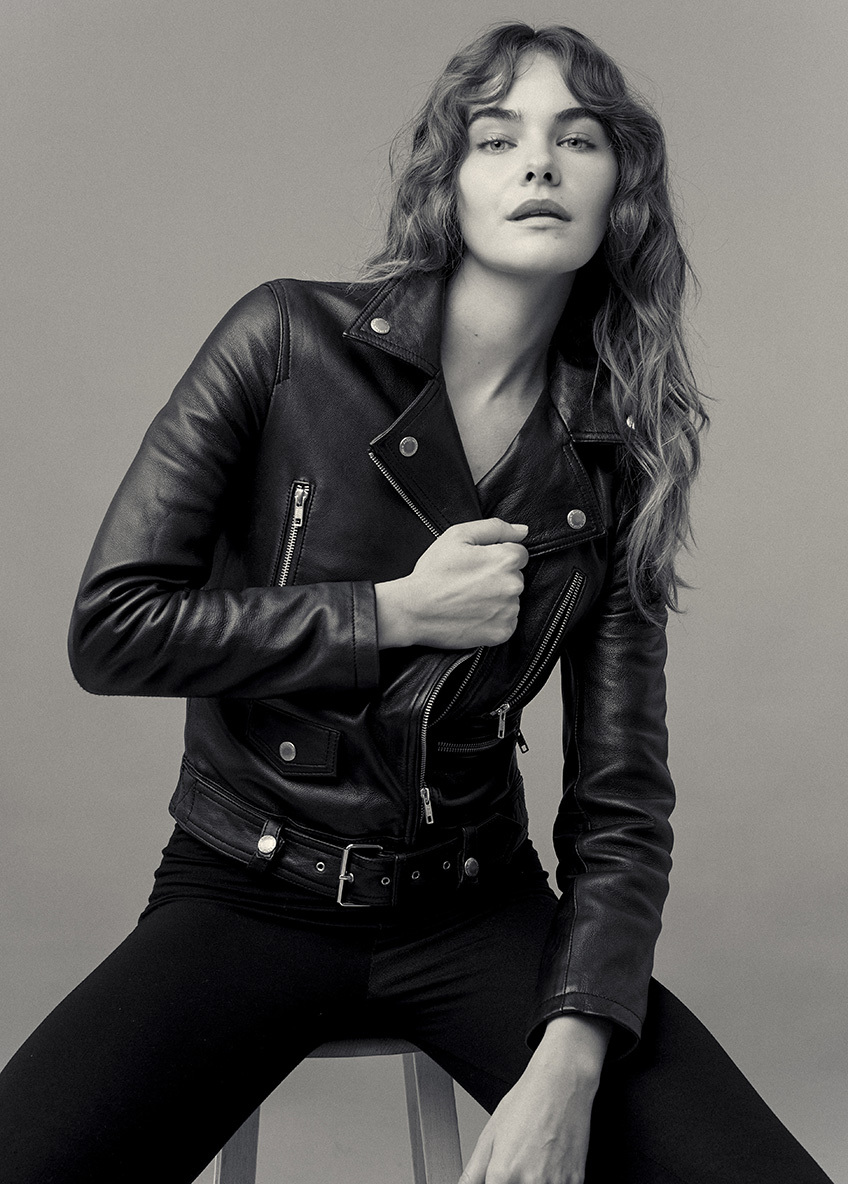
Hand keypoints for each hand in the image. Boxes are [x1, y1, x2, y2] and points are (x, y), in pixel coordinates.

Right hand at [375, 518, 528, 648]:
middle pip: (516, 577)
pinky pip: (507, 621)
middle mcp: (513, 586)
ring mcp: (509, 611)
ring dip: (497, 599)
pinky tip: (473, 614)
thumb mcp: (457, 536)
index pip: (519, 553)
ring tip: (469, 599)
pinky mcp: (502, 633)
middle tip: (469, 582)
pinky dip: (494, 619)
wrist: (413, 611)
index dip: (496, 556)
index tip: (477, 564)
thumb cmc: (433, 573)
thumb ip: (495, 528)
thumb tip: (523, 531)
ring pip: (511, 600)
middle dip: (498, 577)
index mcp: (506, 559)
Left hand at [459, 1014, 610, 1183]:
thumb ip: (473, 1172)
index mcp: (503, 1173)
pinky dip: (554, 1179)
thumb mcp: (490, 1133)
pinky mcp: (576, 1181)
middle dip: (515, 1181)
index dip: (495, 1182)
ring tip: (535, 1159)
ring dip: (534, 1181)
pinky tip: (550, 1160)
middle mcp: (530, 1183)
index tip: (498, 1176)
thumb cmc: (527, 1101)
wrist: (563, 1082)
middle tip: (519, 1162)